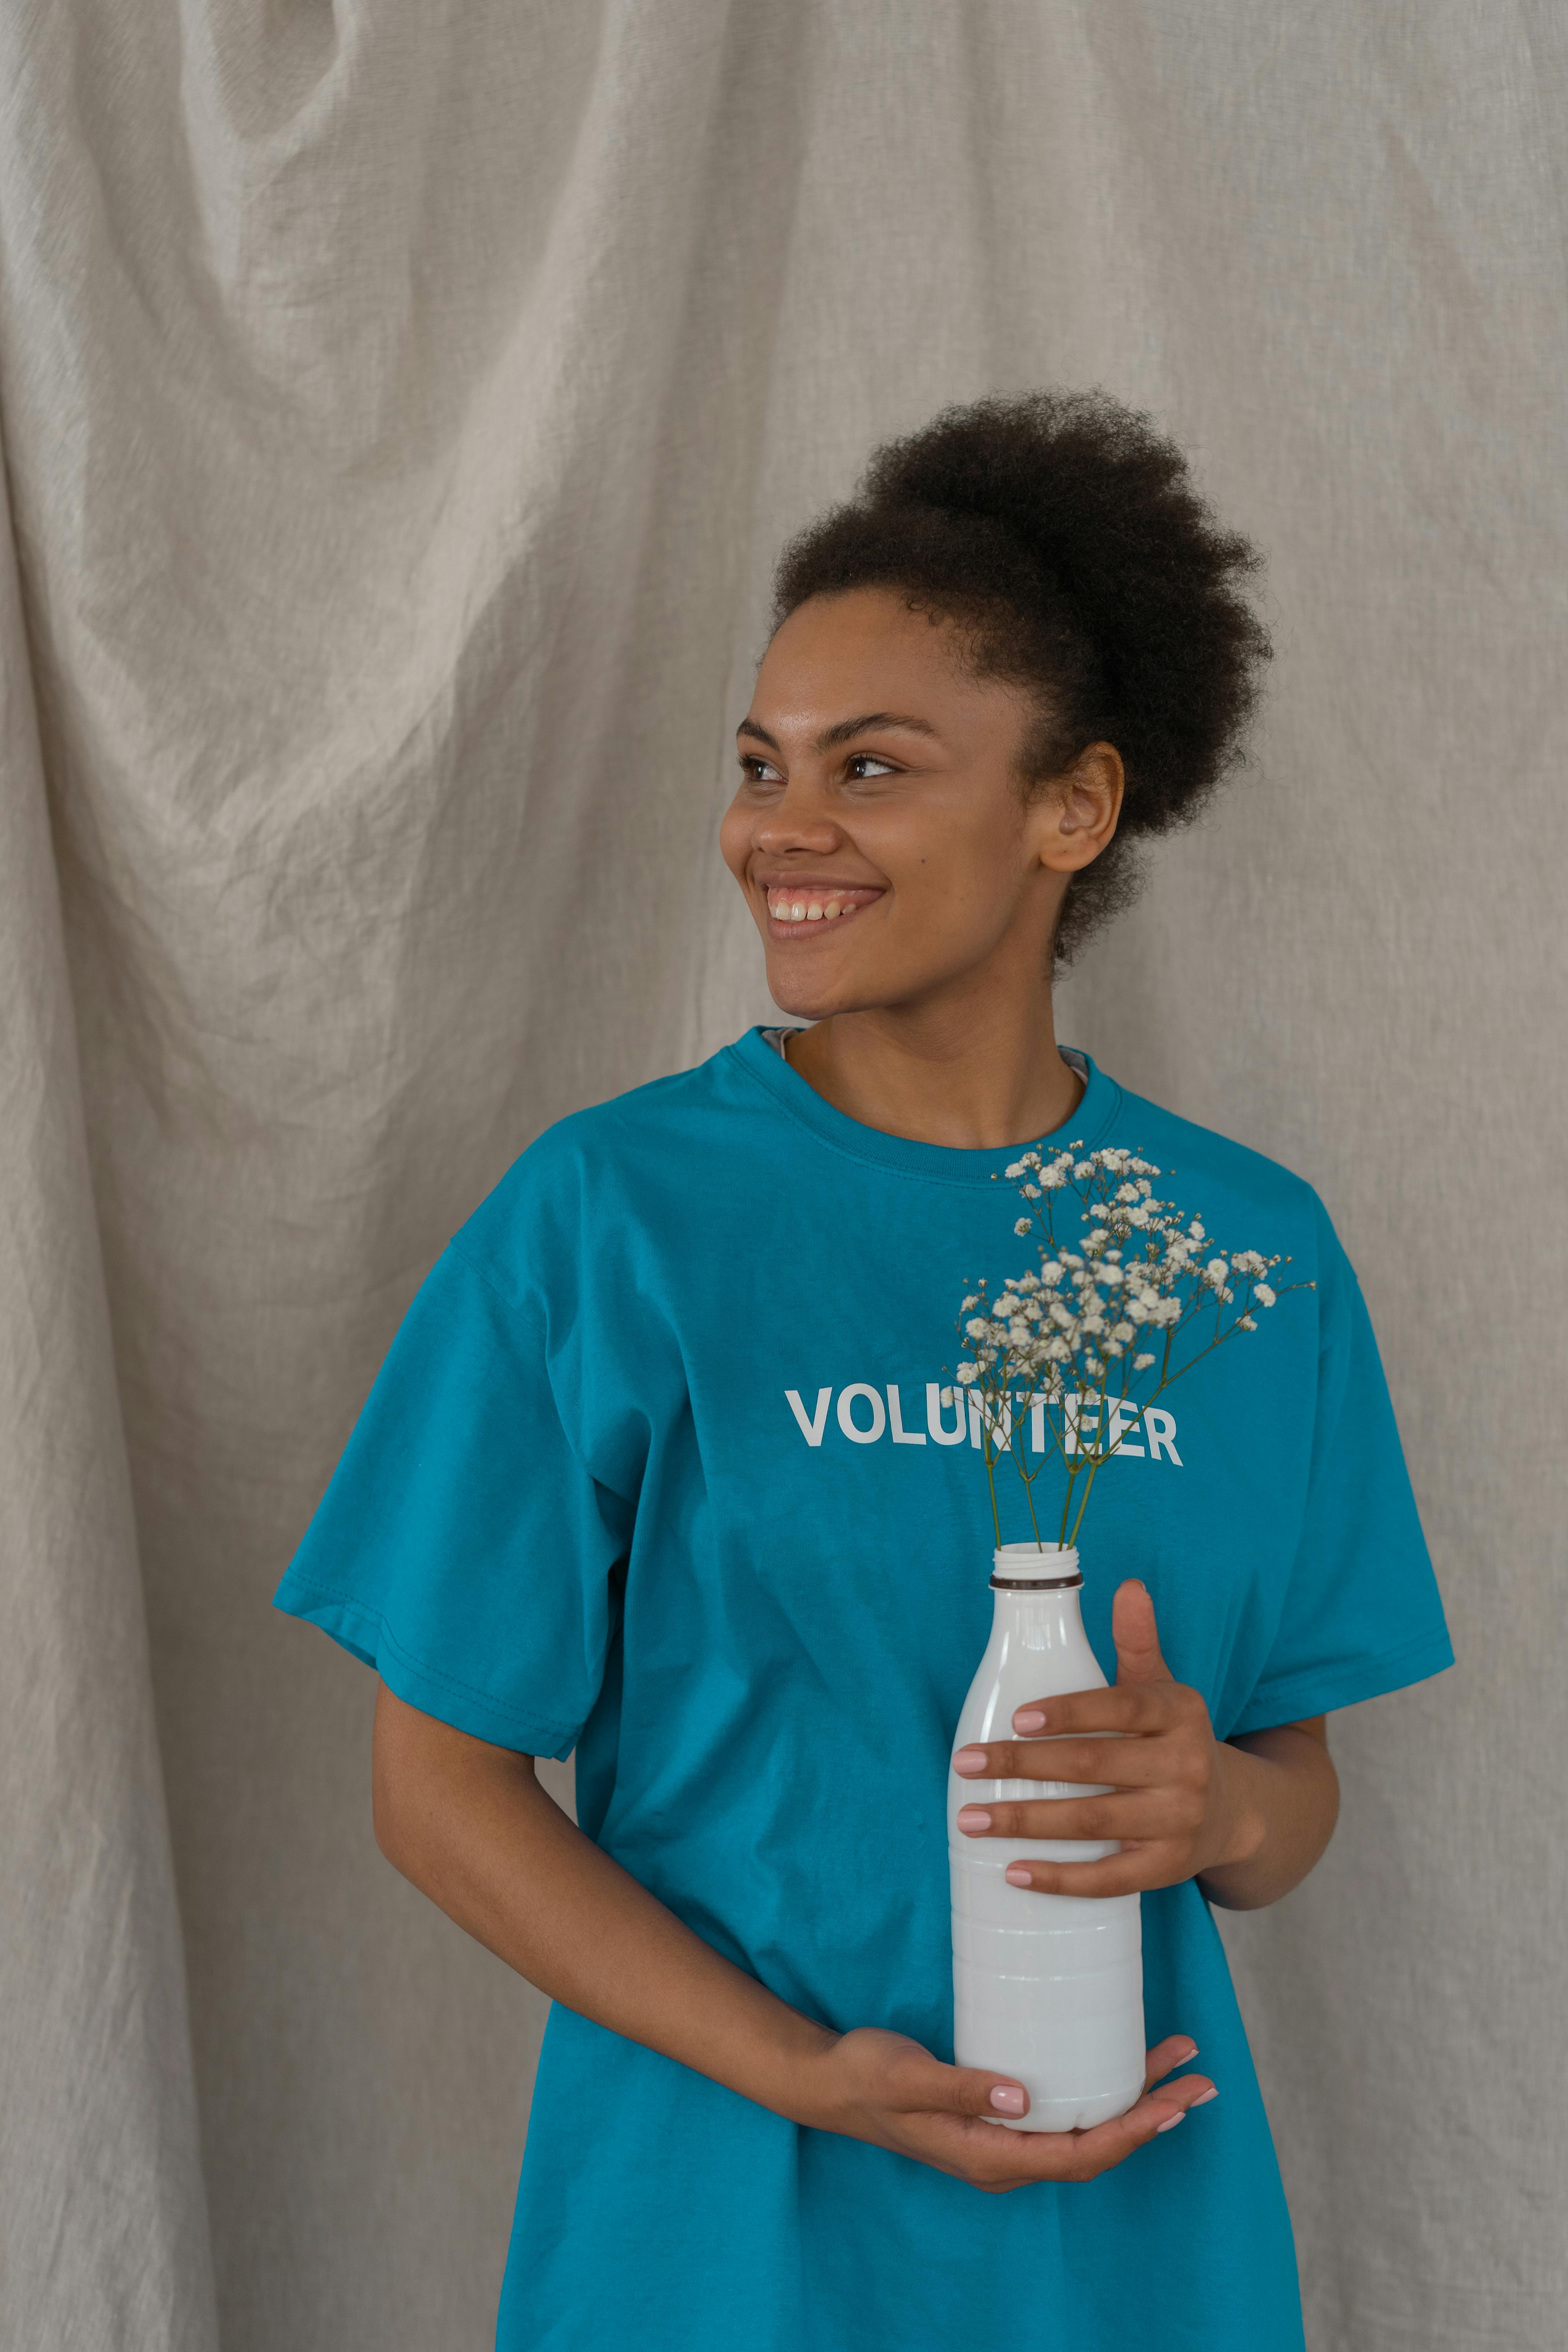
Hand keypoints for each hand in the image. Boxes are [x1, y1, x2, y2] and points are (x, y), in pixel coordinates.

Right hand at [793, 2025, 1214, 2188]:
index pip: (1078, 2154)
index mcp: (989, 2157)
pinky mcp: (1000, 2117)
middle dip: (1152, 2115)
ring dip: (1135, 2100)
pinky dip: (1102, 2091)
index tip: (1174, 2102)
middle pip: (1095, 2147)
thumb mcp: (907, 2077)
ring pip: (1086, 2130)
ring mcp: (1004, 2141)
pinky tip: (1119, 2064)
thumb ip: (959, 2087)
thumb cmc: (869, 2076)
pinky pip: (1065, 2114)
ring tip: (1178, 2064)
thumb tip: (1020, 2098)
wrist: (833, 2082)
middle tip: (1201, 2078)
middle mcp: (1005, 2159)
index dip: (1131, 2131)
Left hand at [952, 1579, 1250, 1896]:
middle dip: (1022, 1766)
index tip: (1016, 1716)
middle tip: (966, 1764)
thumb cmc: (1174, 1739)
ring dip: (1026, 1823)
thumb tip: (1128, 1586)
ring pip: (1091, 1823)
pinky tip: (1014, 1872)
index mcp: (1180, 1714)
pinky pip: (1109, 1879)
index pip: (1120, 1709)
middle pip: (1093, 1767)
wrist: (1234, 1812)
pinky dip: (1060, 1880)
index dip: (1069, 1712)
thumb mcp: (1163, 1688)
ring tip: (970, 1819)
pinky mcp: (1165, 1869)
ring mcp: (1177, 1823)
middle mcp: (1184, 1767)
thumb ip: (1139, 1641)